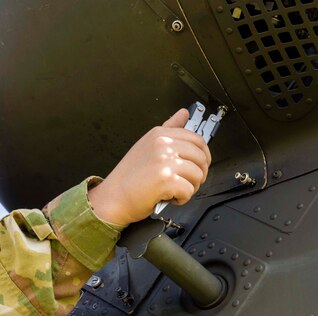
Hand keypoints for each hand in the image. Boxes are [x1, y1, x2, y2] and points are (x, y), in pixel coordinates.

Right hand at [88, 108, 212, 226]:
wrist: (113, 198)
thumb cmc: (129, 177)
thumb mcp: (148, 145)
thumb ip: (169, 129)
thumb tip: (184, 113)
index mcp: (159, 134)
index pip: (196, 139)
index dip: (204, 156)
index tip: (200, 166)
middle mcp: (162, 144)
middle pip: (201, 157)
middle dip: (199, 174)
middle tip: (187, 182)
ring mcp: (164, 161)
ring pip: (198, 175)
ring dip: (190, 188)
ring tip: (174, 191)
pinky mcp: (166, 179)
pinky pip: (189, 191)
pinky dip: (182, 199)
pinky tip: (169, 197)